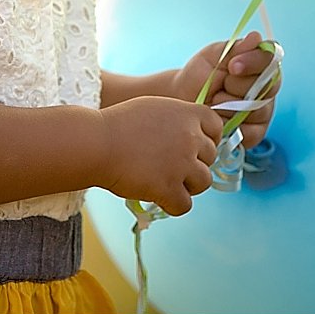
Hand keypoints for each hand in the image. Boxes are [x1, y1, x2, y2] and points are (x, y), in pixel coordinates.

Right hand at [98, 96, 223, 216]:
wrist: (97, 143)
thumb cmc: (119, 124)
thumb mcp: (155, 108)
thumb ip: (178, 119)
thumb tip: (194, 136)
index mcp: (187, 113)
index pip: (217, 127)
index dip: (208, 139)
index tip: (195, 147)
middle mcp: (190, 137)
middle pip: (211, 157)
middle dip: (194, 163)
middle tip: (172, 166)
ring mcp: (181, 163)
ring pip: (203, 182)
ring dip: (187, 185)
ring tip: (165, 182)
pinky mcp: (168, 188)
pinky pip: (185, 205)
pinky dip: (173, 205)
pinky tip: (158, 197)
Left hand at [174, 31, 282, 148]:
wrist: (184, 98)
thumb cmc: (200, 74)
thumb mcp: (214, 55)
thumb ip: (236, 49)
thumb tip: (256, 38)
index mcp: (261, 64)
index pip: (271, 59)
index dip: (253, 62)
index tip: (231, 65)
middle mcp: (268, 87)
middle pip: (265, 86)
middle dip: (235, 85)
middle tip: (219, 84)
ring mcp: (264, 111)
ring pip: (255, 109)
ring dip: (228, 105)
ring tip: (214, 101)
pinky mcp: (256, 133)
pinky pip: (249, 131)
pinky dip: (229, 124)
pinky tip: (218, 117)